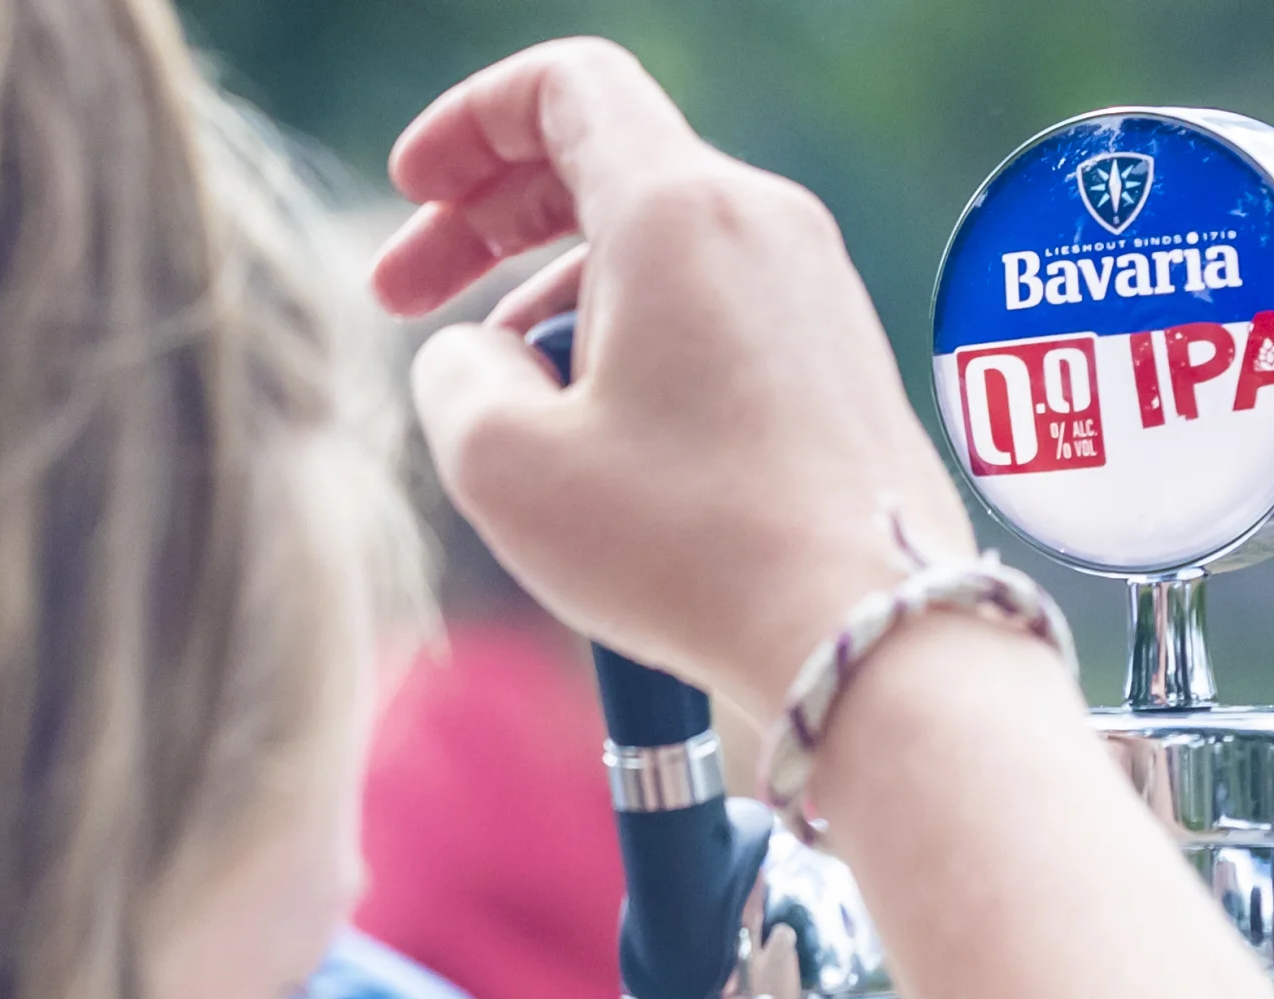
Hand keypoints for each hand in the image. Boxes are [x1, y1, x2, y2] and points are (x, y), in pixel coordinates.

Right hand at [372, 40, 975, 713]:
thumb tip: (477, 357)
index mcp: (676, 210)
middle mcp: (761, 223)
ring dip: (556, 303)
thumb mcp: (503, 464)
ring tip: (504, 403)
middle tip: (406, 301)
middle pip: (604, 164)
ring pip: (656, 250)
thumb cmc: (689, 550)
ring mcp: (814, 292)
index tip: (412, 192)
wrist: (868, 635)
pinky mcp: (840, 364)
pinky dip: (635, 347)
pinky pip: (715, 316)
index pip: (563, 87)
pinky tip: (601, 445)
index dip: (467, 123)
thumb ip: (452, 373)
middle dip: (487, 223)